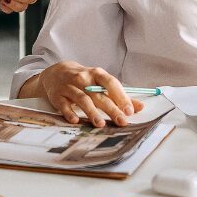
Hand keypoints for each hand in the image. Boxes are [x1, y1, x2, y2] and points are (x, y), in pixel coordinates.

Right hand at [24, 61, 139, 126]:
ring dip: (92, 112)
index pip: (111, 83)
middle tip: (121, 121)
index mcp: (97, 74)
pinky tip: (75, 121)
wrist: (56, 73)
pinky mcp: (58, 96)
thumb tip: (140, 107)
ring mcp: (69, 87)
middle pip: (99, 95)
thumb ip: (120, 95)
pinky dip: (69, 113)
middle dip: (111, 109)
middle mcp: (83, 79)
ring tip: (100, 124)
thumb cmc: (84, 80)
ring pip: (82, 99)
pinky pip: (64, 105)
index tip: (129, 110)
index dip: (121, 96)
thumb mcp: (100, 82)